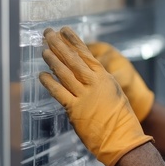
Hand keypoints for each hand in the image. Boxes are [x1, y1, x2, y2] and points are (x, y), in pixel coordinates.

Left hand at [39, 27, 152, 165]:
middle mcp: (93, 83)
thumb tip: (87, 71)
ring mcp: (84, 96)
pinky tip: (42, 75)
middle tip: (48, 33)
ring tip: (44, 50)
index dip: (73, 41)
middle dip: (59, 45)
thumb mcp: (113, 91)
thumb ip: (99, 80)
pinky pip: (59, 93)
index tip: (64, 30)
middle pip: (73, 59)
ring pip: (64, 74)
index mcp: (104, 76)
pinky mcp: (75, 110)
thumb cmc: (120, 115)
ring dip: (53, 61)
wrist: (122, 135)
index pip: (86, 53)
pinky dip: (50, 83)